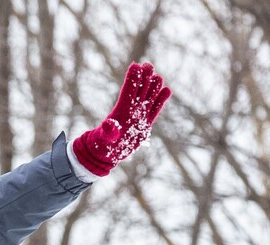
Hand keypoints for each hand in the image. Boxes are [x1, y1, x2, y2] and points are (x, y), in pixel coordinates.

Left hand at [71, 62, 171, 176]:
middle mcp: (132, 110)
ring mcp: (140, 115)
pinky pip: (155, 109)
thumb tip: (108, 124)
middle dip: (144, 77)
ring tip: (157, 77)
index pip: (128, 91)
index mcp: (121, 110)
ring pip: (149, 96)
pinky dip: (161, 100)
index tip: (135, 65)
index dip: (132, 78)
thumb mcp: (104, 139)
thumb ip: (107, 131)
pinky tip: (167, 90)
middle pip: (140, 89)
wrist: (108, 154)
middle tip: (147, 65)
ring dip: (154, 86)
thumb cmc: (102, 145)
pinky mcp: (146, 123)